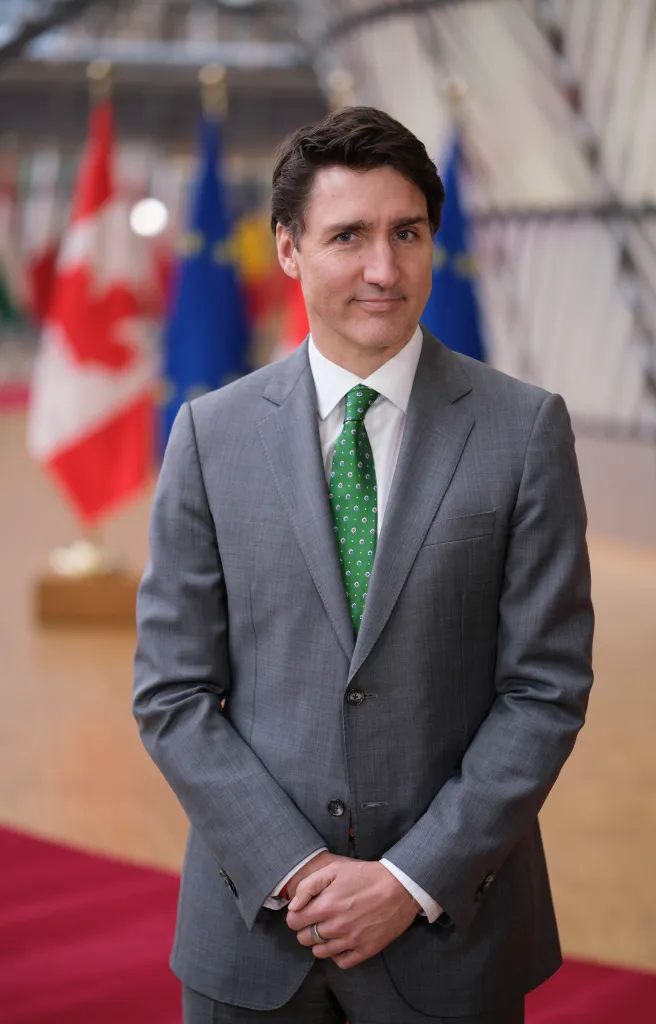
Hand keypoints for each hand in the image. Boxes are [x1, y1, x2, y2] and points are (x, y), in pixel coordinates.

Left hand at [286, 860, 419, 969]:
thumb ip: (309, 886)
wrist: (401, 887)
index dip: (295, 917)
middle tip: (315, 920)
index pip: (294, 922)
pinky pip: (341, 963)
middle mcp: (336, 926)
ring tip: (328, 931)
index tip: (302, 913)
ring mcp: (351, 940)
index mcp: (327, 905)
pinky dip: (337, 955)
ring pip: (320, 953)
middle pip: (305, 939)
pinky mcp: (366, 950)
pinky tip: (341, 942)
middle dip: (305, 929)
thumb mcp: (335, 869)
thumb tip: (293, 906)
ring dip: (319, 943)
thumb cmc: (367, 875)